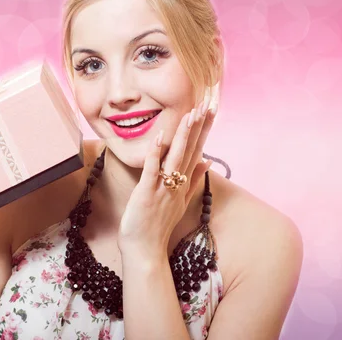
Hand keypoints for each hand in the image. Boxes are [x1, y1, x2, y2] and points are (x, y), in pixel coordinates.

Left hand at [117, 93, 217, 258]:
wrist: (145, 251)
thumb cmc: (157, 226)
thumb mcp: (179, 201)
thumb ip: (193, 180)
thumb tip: (209, 162)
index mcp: (183, 184)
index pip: (197, 151)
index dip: (203, 130)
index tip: (210, 111)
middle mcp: (177, 184)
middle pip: (191, 151)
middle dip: (198, 127)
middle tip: (206, 104)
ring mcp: (163, 189)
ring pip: (176, 157)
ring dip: (183, 136)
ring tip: (190, 114)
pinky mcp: (147, 193)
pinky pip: (153, 170)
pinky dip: (156, 154)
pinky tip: (159, 138)